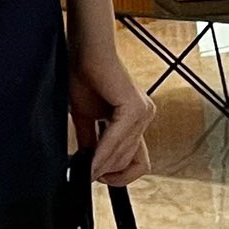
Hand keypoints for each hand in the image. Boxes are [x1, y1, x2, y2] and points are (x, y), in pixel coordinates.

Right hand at [68, 40, 154, 185]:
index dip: (120, 175)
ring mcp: (143, 113)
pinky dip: (103, 152)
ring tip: (85, 169)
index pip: (137, 160)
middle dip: (108, 171)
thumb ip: (91, 141)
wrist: (84, 50)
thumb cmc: (84, 74)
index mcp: (135, 119)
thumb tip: (89, 167)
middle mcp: (144, 117)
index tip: (97, 177)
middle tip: (86, 174)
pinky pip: (118, 139)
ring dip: (103, 164)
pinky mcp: (135, 108)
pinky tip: (90, 158)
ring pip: (125, 153)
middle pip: (130, 161)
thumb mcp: (85, 117)